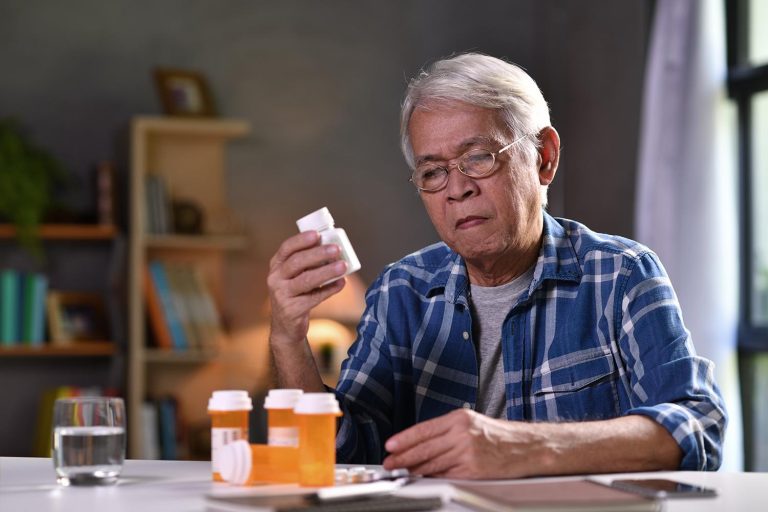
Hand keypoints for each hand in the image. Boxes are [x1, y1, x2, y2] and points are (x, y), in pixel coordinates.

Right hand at [267, 231, 347, 345]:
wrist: (286, 326)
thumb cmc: (296, 294)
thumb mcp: (295, 276)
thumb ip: (309, 263)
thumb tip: (334, 250)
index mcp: (276, 265)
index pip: (286, 248)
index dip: (301, 240)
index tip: (317, 234)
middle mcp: (275, 278)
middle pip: (297, 262)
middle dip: (318, 254)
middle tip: (336, 249)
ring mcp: (281, 295)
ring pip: (306, 280)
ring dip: (327, 272)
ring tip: (342, 266)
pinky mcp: (291, 310)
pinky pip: (314, 297)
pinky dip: (329, 290)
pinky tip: (341, 283)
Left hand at [382, 409, 550, 478]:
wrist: (526, 447)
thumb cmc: (499, 435)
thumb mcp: (471, 422)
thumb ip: (447, 430)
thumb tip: (421, 443)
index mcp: (459, 419)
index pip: (424, 429)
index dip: (404, 439)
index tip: (390, 445)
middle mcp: (462, 434)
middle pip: (424, 448)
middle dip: (403, 456)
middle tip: (389, 462)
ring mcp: (467, 453)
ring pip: (432, 463)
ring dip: (414, 469)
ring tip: (401, 472)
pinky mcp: (473, 471)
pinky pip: (447, 475)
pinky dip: (433, 477)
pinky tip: (423, 478)